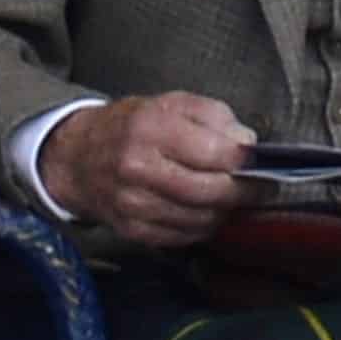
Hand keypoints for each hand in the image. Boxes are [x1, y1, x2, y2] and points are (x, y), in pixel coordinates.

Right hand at [40, 91, 255, 245]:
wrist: (80, 157)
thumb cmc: (133, 127)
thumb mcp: (173, 103)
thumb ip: (216, 117)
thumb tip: (247, 144)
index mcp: (151, 129)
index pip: (215, 153)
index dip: (245, 161)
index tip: (259, 161)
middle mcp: (138, 168)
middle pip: (211, 191)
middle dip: (244, 191)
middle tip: (260, 187)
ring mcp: (133, 204)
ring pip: (201, 218)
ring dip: (225, 210)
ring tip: (232, 196)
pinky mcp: (133, 230)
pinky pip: (185, 236)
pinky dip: (204, 225)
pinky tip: (206, 210)